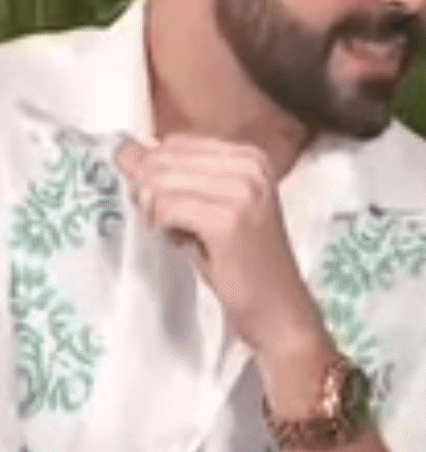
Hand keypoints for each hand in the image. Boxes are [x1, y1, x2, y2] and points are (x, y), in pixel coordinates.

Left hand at [114, 135, 320, 355]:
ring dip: (156, 214)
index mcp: (251, 156)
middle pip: (163, 159)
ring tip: (181, 236)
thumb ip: (169, 174)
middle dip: (152, 194)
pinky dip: (163, 229)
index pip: (174, 143)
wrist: (276, 308)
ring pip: (159, 182)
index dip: (158, 175)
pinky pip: (166, 208)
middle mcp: (252, 165)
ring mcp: (244, 191)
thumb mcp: (206, 207)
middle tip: (173, 226)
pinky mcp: (229, 219)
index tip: (175, 208)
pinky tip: (183, 244)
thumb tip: (124, 149)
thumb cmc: (240, 261)